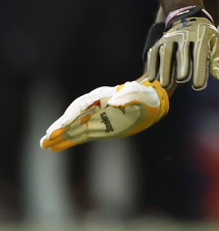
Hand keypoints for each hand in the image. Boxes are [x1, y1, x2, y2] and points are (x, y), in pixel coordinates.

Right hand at [40, 79, 168, 150]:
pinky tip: (55, 147)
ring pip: (73, 128)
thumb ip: (130, 94)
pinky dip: (68, 141)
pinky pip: (80, 135)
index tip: (63, 124)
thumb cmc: (146, 96)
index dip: (72, 114)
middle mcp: (95, 107)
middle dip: (60, 127)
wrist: (151, 103)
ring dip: (59, 136)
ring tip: (43, 144)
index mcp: (102, 96)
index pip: (82, 104)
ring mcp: (95, 118)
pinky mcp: (99, 129)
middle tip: (46, 138)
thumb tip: (115, 101)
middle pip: (73, 117)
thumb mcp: (142, 93)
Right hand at [144, 5, 218, 89]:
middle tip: (182, 80)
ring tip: (165, 84)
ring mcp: (170, 38)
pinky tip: (152, 78)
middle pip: (182, 51)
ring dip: (165, 68)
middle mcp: (185, 35)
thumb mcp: (217, 45)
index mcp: (202, 36)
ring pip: (166, 52)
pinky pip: (154, 53)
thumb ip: (218, 60)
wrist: (191, 19)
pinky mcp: (160, 41)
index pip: (200, 53)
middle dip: (182, 65)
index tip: (198, 86)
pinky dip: (152, 65)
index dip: (199, 69)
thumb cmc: (207, 38)